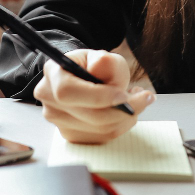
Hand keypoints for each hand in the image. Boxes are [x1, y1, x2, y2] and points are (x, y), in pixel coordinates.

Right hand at [33, 49, 154, 143]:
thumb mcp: (101, 57)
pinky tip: (124, 111)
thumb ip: (104, 62)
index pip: (68, 92)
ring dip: (126, 117)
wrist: (82, 78)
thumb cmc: (92, 66)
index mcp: (53, 74)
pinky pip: (102, 137)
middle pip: (89, 115)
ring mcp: (58, 121)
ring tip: (135, 100)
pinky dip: (120, 125)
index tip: (124, 95)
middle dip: (124, 109)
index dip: (99, 96)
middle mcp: (50, 100)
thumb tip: (101, 69)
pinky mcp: (71, 135)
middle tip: (144, 97)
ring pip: (100, 130)